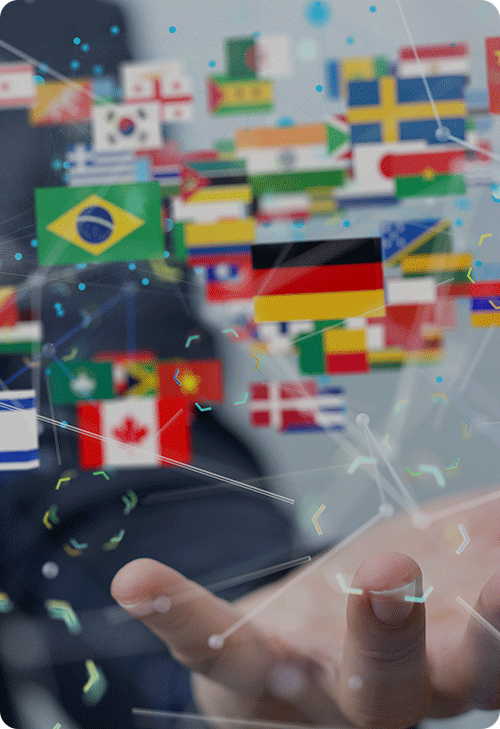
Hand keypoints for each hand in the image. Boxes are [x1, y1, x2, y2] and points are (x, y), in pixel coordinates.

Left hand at [111, 484, 499, 727]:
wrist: (316, 633)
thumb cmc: (404, 588)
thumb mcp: (467, 552)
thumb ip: (496, 533)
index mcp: (454, 663)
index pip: (492, 659)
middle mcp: (392, 695)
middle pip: (416, 685)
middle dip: (422, 639)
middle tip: (446, 578)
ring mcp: (315, 688)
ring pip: (334, 683)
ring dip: (367, 634)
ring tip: (380, 575)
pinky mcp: (248, 668)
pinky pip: (214, 650)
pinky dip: (179, 618)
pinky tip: (138, 580)